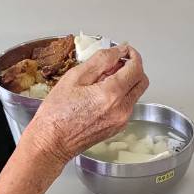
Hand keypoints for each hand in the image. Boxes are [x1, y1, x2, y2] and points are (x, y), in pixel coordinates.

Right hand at [23, 46, 149, 164]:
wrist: (51, 143)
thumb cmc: (56, 112)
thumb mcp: (74, 77)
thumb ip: (100, 60)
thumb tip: (118, 51)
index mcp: (111, 94)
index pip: (136, 68)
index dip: (133, 55)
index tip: (125, 50)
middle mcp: (122, 109)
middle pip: (142, 81)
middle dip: (133, 68)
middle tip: (115, 63)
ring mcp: (121, 120)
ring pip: (135, 93)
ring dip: (126, 82)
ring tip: (102, 80)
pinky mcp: (118, 128)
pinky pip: (127, 105)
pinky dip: (121, 95)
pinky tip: (100, 94)